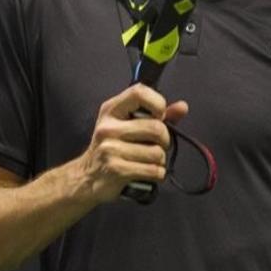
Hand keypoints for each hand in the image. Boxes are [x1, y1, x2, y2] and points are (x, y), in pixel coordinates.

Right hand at [75, 83, 188, 202]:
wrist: (87, 177)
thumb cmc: (114, 148)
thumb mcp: (129, 126)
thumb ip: (157, 115)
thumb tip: (183, 107)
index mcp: (112, 110)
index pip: (139, 92)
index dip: (157, 103)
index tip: (160, 116)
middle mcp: (108, 127)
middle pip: (156, 128)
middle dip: (165, 140)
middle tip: (157, 146)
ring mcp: (110, 149)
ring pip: (157, 152)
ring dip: (160, 160)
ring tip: (149, 161)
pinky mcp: (116, 169)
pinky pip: (153, 170)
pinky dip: (157, 174)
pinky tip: (148, 173)